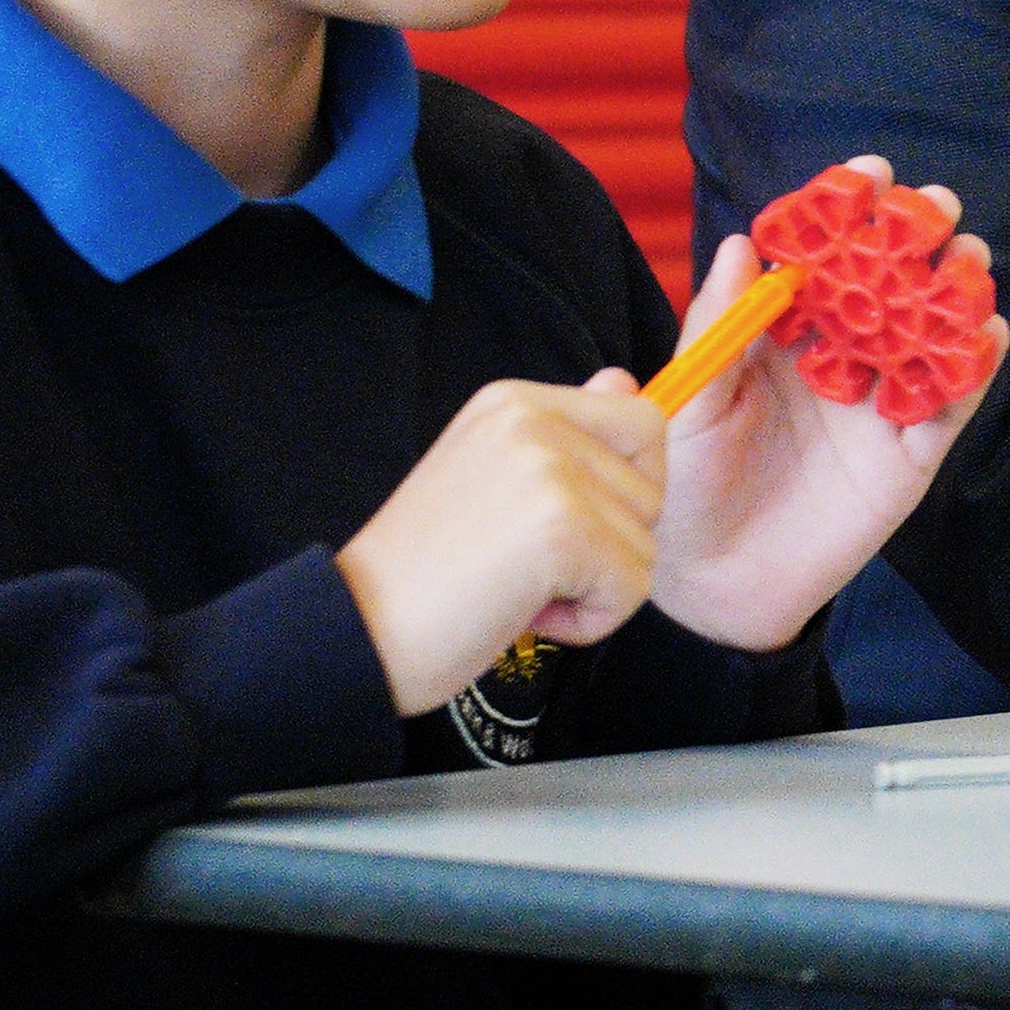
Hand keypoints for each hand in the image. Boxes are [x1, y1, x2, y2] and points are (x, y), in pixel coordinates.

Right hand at [340, 373, 666, 711]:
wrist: (357, 629)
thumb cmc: (425, 570)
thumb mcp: (494, 478)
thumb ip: (566, 434)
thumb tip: (626, 379)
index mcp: (516, 402)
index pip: (641, 420)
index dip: (631, 484)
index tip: (569, 523)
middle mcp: (535, 420)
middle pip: (652, 489)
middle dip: (608, 545)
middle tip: (526, 563)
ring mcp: (551, 470)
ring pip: (645, 544)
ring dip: (593, 587)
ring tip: (516, 587)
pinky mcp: (563, 529)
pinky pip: (632, 589)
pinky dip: (589, 621)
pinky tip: (523, 613)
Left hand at [654, 186, 998, 655]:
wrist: (711, 583)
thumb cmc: (683, 485)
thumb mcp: (687, 400)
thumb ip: (717, 326)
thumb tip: (742, 243)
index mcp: (786, 331)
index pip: (827, 254)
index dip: (850, 209)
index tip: (870, 173)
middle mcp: (842, 354)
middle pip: (894, 278)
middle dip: (919, 235)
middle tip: (932, 206)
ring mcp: (882, 401)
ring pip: (935, 330)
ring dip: (958, 289)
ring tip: (964, 260)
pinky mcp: (912, 452)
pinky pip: (953, 402)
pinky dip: (974, 366)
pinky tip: (983, 331)